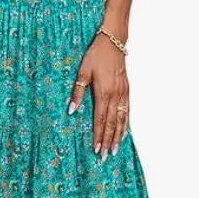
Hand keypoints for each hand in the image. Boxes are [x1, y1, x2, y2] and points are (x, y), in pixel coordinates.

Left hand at [68, 32, 129, 160]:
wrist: (113, 41)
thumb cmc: (96, 55)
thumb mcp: (82, 72)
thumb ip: (77, 92)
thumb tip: (71, 111)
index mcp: (103, 93)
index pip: (100, 120)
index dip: (98, 135)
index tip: (96, 149)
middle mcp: (115, 96)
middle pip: (112, 123)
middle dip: (108, 141)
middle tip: (105, 156)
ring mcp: (123, 93)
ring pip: (122, 119)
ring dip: (118, 136)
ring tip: (115, 150)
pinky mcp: (126, 89)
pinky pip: (127, 110)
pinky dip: (126, 123)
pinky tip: (124, 132)